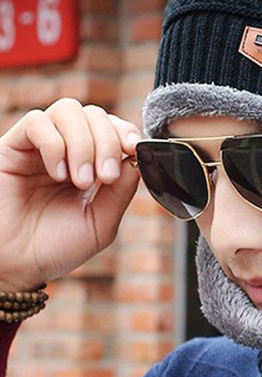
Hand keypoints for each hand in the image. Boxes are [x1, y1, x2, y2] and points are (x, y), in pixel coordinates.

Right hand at [0, 98, 141, 291]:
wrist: (17, 266)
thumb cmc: (54, 248)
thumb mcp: (100, 223)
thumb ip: (121, 191)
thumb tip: (135, 158)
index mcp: (89, 164)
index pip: (112, 128)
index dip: (126, 132)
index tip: (133, 151)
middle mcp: (65, 150)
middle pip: (94, 114)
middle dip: (107, 142)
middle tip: (102, 178)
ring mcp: (38, 146)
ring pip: (68, 110)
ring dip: (83, 142)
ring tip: (80, 180)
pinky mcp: (11, 147)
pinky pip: (37, 122)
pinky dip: (54, 144)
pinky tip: (57, 174)